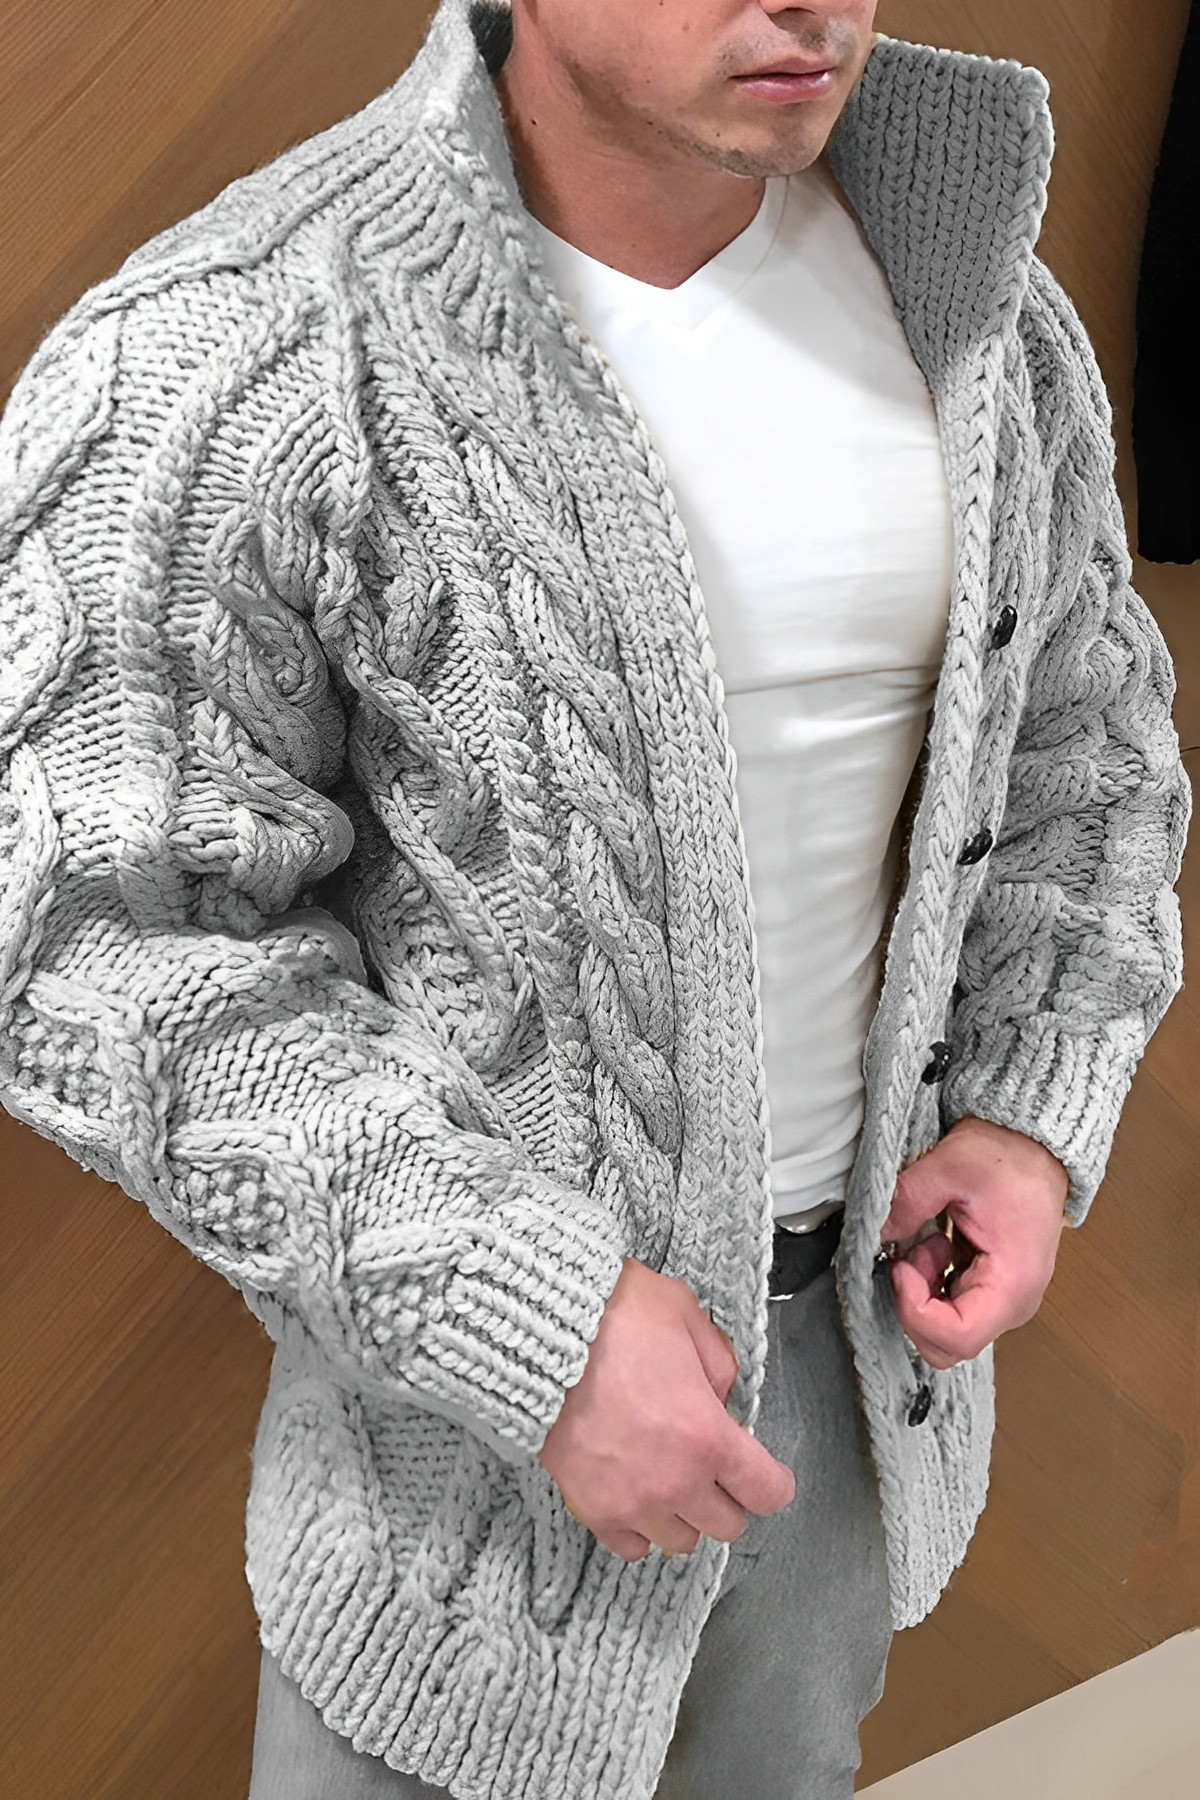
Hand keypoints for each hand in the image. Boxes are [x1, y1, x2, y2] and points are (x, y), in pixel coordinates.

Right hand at [538, 1256, 795, 1562]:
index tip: (761, 1469)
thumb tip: (720, 1398)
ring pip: (681, 1541)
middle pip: (729, 1525)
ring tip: (669, 1479)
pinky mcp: (592, 1509)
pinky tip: (635, 1494)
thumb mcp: (686, 1317)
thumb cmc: (613, 1320)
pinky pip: (631, 1546)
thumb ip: (718, 1364)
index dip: (771, 1480)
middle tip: (712, 1466)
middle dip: (729, 1497)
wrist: (540, 1337)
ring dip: (684, 1514)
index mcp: (709, 1437)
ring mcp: (633, 1503)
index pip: (768, 1492)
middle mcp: (677, 1482)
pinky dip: (639, 1527)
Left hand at [879, 1114, 1068, 1368]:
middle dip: (914, 1306)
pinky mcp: (991, 1290)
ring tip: (927, 1241)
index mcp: (1012, 1284)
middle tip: (908, 1258)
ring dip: (922, 1291)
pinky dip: (931, 1284)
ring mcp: (1003, 1300)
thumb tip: (873, 1232)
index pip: (958, 1337)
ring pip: (945, 1330)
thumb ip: (906, 1203)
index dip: (915, 1310)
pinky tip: (935, 1245)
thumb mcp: (950, 1168)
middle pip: (948, 1345)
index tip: (900, 1267)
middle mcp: (1013, 1304)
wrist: (1035, 1147)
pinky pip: (952, 1309)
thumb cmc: (1009, 1158)